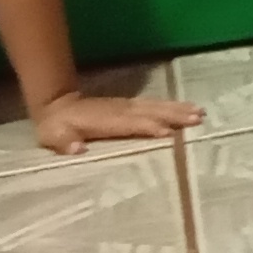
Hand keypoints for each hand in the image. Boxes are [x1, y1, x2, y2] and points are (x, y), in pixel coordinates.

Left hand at [35, 87, 205, 155]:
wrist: (57, 105)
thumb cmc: (57, 127)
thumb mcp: (54, 137)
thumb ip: (65, 143)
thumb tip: (77, 149)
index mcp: (105, 121)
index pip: (130, 124)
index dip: (148, 127)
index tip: (168, 132)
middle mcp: (120, 111)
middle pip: (151, 112)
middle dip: (174, 115)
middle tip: (197, 118)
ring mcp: (126, 106)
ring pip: (156, 106)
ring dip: (177, 108)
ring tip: (199, 112)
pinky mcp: (129, 105)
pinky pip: (153, 104)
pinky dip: (170, 105)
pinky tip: (184, 107)